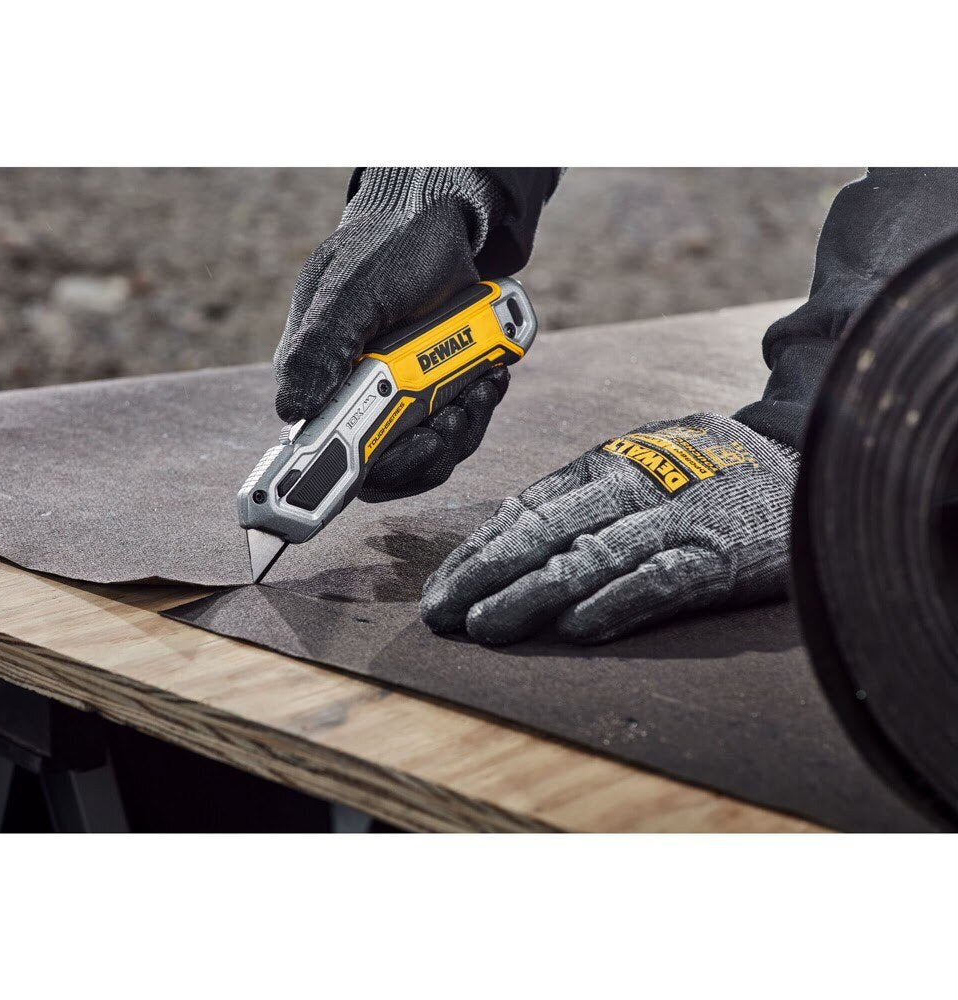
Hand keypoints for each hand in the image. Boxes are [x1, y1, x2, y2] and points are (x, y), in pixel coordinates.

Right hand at [273, 167, 511, 501]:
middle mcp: (356, 398)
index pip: (322, 451)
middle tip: (451, 418)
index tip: (386, 464)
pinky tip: (488, 378)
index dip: (345, 477)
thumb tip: (291, 410)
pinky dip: (478, 411)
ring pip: (428, 453)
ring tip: (477, 387)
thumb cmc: (386, 248)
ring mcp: (399, 399)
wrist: (442, 223)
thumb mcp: (352, 290)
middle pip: (384, 468)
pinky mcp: (436, 395)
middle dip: (425, 452)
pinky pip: (458, 428)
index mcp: (320, 379)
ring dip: (460, 429)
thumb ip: (321, 347)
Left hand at [420, 413, 798, 643]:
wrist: (803, 460)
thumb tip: (508, 526)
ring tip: (485, 625)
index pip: (527, 508)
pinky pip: (660, 578)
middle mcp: (634, 486)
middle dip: (485, 573)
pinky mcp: (719, 554)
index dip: (478, 550)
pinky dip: (616, 601)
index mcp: (608, 463)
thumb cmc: (704, 470)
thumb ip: (583, 495)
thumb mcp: (639, 463)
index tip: (441, 587)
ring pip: (591, 556)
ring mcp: (676, 518)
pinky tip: (576, 628)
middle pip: (546, 530)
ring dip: (532, 593)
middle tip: (440, 612)